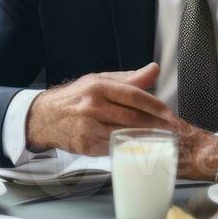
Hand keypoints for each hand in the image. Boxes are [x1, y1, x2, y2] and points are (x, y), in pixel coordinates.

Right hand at [26, 64, 217, 178]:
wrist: (44, 117)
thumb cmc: (76, 98)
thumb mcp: (99, 81)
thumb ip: (129, 78)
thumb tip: (154, 69)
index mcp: (98, 86)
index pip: (133, 95)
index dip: (155, 105)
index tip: (170, 113)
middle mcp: (93, 106)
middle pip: (133, 118)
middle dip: (156, 126)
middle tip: (173, 131)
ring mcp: (88, 127)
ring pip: (125, 135)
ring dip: (146, 139)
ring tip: (163, 141)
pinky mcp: (85, 145)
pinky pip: (113, 148)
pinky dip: (129, 149)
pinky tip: (141, 149)